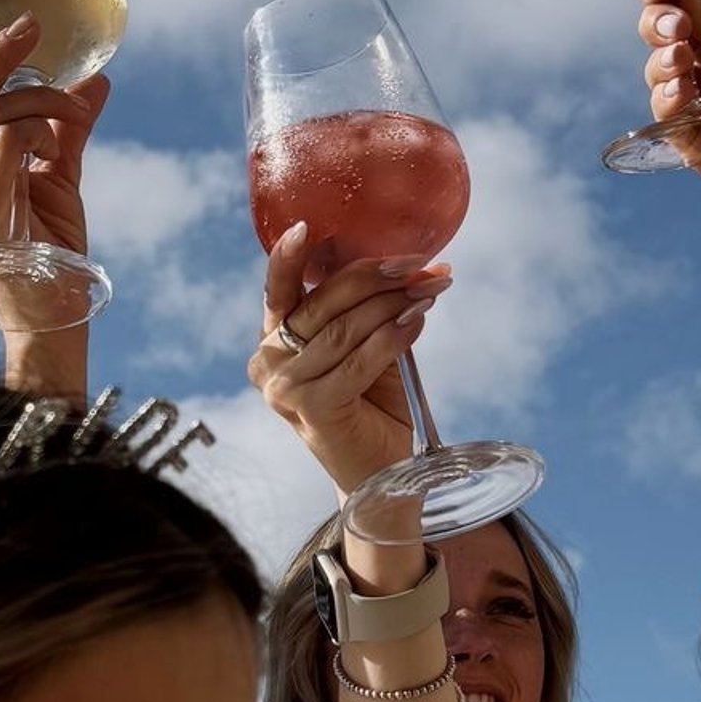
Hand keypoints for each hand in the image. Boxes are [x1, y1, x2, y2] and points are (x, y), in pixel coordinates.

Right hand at [0, 0, 107, 261]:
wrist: (49, 312)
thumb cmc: (50, 253)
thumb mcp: (58, 177)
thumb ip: (68, 128)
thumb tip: (95, 80)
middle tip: (32, 26)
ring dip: (41, 100)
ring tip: (72, 111)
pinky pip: (8, 140)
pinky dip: (40, 131)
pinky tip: (54, 148)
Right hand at [248, 225, 446, 497]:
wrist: (382, 475)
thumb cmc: (373, 406)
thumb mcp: (362, 347)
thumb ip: (363, 311)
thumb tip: (406, 263)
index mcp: (273, 342)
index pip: (278, 291)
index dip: (289, 258)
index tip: (308, 226)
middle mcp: (267, 363)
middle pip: (323, 302)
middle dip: (377, 276)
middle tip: (421, 263)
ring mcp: (284, 389)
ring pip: (345, 328)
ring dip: (395, 304)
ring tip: (432, 290)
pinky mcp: (310, 409)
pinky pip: (359, 359)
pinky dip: (393, 336)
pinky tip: (417, 323)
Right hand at [638, 0, 700, 234]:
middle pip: (659, 29)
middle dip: (659, 21)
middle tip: (678, 26)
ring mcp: (696, 94)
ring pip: (656, 69)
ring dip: (663, 60)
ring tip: (681, 59)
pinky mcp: (689, 132)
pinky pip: (662, 111)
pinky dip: (666, 97)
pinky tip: (682, 91)